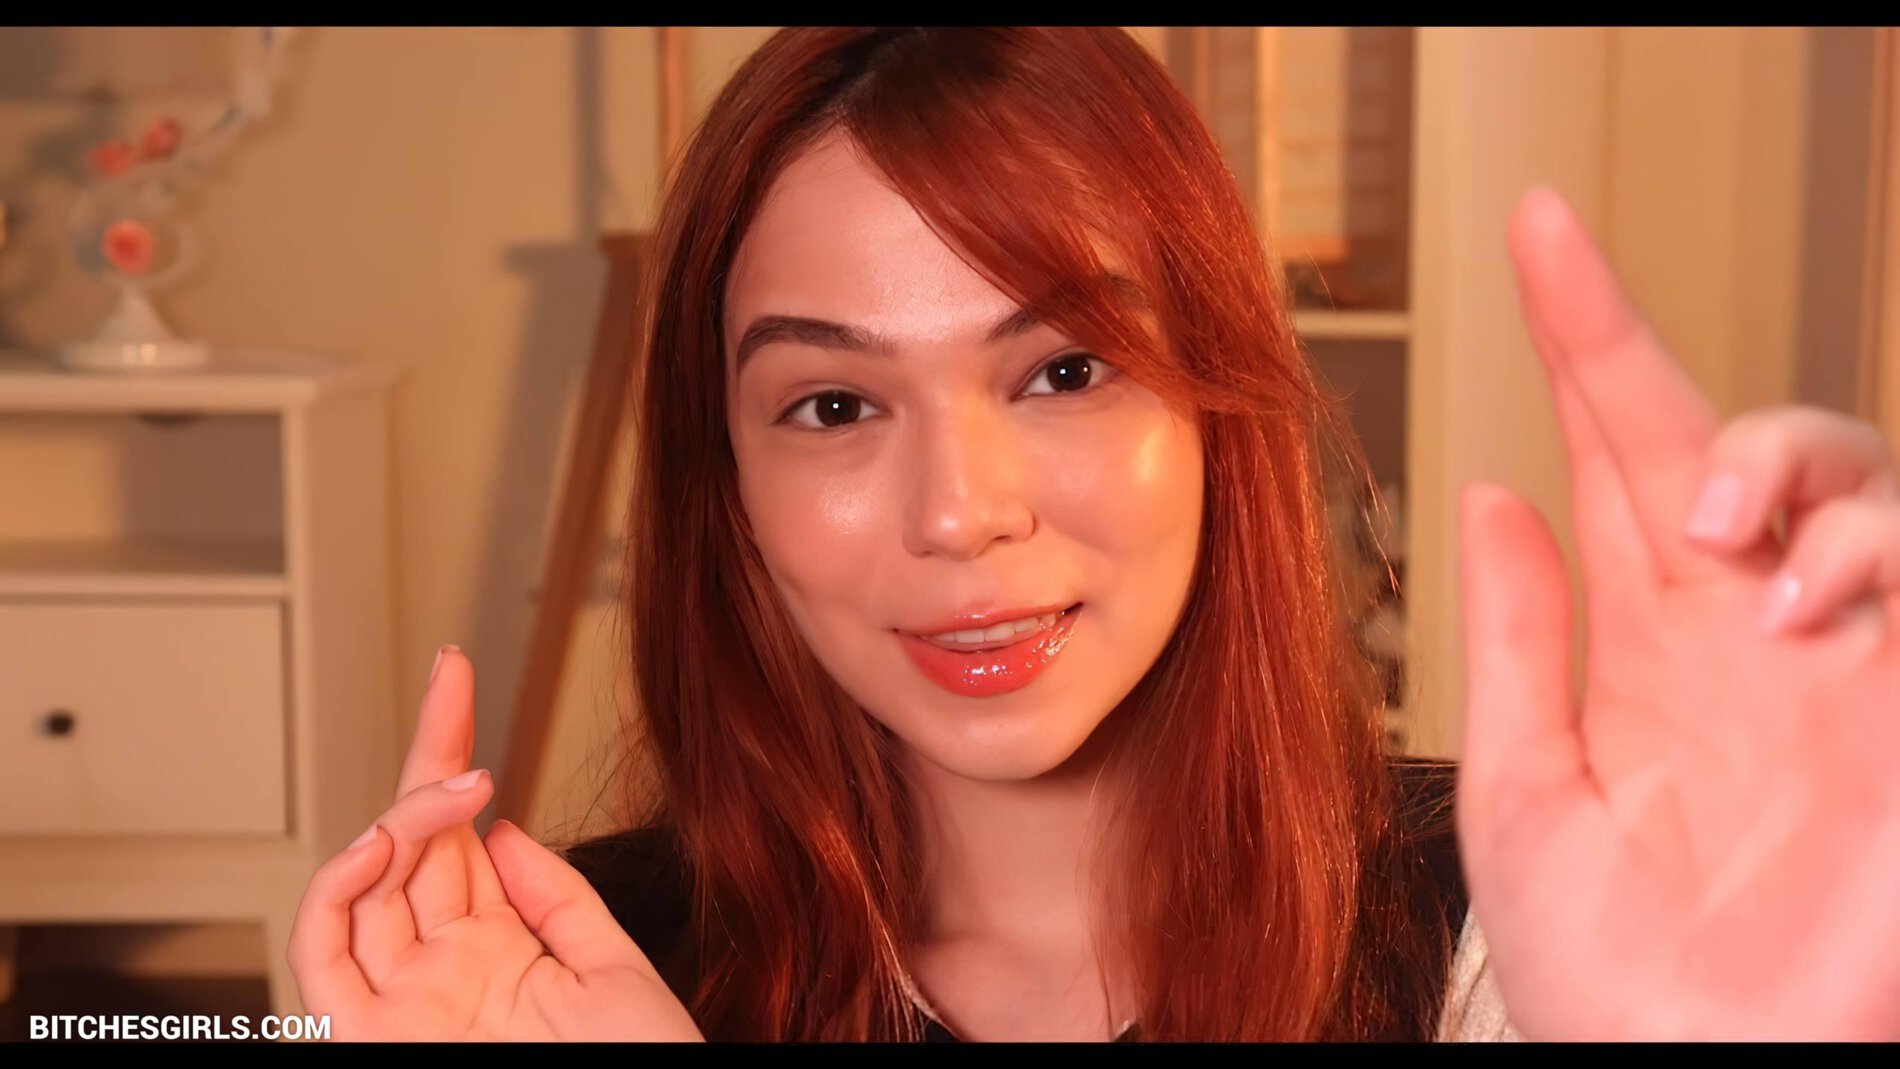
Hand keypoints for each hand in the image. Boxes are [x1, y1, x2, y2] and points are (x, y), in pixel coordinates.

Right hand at [285, 646, 703, 1040]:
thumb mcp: (616, 975)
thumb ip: (558, 899)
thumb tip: (503, 830)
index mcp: (501, 959)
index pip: (460, 842)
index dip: (450, 756)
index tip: (460, 679)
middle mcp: (441, 976)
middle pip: (411, 847)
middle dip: (425, 753)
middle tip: (452, 677)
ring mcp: (400, 1005)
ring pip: (362, 887)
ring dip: (397, 818)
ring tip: (455, 780)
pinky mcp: (363, 1037)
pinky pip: (322, 951)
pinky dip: (338, 886)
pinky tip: (387, 841)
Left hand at [1457, 190, 1899, 1040]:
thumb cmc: (1606, 974)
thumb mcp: (1522, 785)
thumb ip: (1515, 640)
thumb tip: (1488, 497)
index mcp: (1648, 645)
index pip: (1616, 455)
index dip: (1584, 335)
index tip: (1532, 229)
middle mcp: (1750, 636)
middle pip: (1738, 438)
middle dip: (1685, 379)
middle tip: (1648, 438)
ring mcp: (1847, 668)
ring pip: (1856, 479)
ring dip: (1790, 465)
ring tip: (1723, 535)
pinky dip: (1871, 550)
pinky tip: (1796, 600)